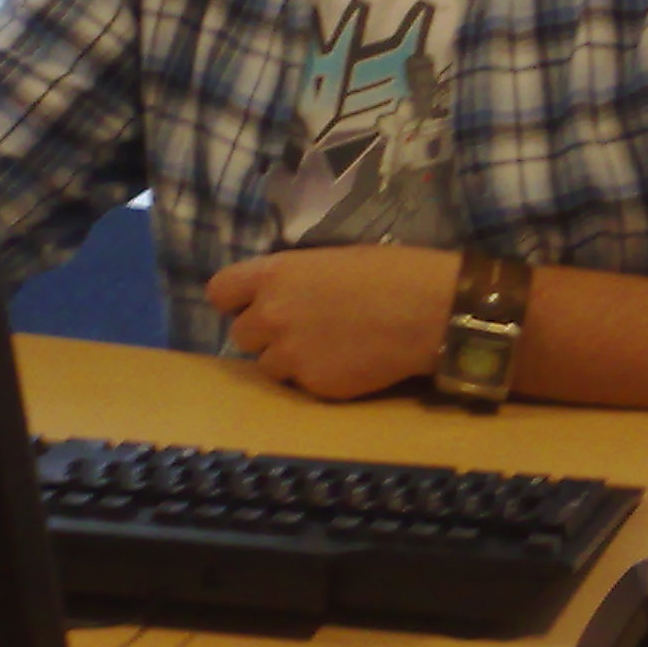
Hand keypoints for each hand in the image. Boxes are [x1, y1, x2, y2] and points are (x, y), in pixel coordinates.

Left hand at [207, 246, 457, 400]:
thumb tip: (283, 293)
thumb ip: (294, 280)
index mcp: (274, 275)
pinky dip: (318, 377)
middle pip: (240, 335)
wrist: (428, 312)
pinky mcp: (313, 386)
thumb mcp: (331, 260)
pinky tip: (348, 363)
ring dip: (288, 360)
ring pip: (268, 366)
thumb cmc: (391, 273)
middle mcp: (271, 315)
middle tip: (300, 329)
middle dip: (264, 334)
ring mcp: (290, 355)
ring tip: (326, 349)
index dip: (235, 300)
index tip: (252, 304)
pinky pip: (301, 385)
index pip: (219, 292)